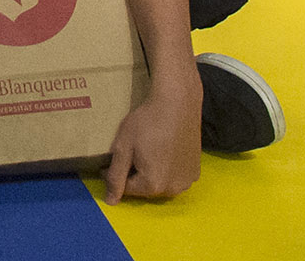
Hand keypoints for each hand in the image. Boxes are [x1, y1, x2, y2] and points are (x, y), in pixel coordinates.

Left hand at [102, 77, 201, 202]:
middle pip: (145, 188)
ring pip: (161, 183)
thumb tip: (111, 201)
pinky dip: (167, 169)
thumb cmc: (147, 121)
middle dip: (134, 175)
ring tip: (146, 152)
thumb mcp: (123, 147)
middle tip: (129, 153)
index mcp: (153, 184)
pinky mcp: (196, 170)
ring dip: (151, 173)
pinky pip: (175, 176)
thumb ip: (116, 176)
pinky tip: (163, 151)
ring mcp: (187, 180)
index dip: (115, 174)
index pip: (127, 189)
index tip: (109, 161)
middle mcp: (173, 188)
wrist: (177, 103)